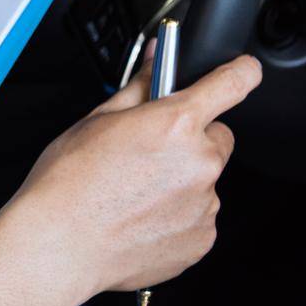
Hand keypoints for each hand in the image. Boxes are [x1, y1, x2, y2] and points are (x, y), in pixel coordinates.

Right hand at [0, 49, 261, 300]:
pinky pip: (198, 215)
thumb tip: (157, 62)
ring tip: (135, 191)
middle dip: (190, 139)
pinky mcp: (203, 239)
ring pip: (204, 179)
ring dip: (181, 179)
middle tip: (148, 150)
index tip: (245, 70)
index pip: (231, 84)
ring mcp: (205, 205)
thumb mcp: (97, 119)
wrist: (61, 243)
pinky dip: (177, 213)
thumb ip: (140, 87)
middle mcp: (200, 163)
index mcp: (175, 124)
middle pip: (215, 138)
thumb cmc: (69, 182)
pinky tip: (141, 215)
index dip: (241, 72)